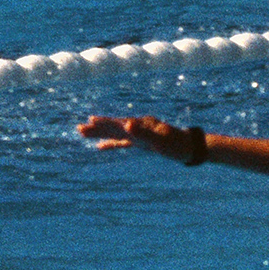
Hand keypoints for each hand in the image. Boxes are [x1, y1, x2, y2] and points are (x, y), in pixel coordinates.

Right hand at [79, 115, 204, 162]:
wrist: (190, 147)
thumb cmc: (176, 144)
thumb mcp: (160, 140)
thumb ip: (143, 132)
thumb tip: (127, 124)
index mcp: (140, 126)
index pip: (118, 125)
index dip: (104, 124)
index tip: (88, 122)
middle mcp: (138, 127)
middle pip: (113, 127)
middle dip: (96, 128)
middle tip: (78, 129)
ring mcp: (138, 134)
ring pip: (115, 133)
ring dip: (100, 133)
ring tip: (83, 133)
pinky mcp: (141, 142)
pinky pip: (122, 142)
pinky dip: (111, 143)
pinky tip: (99, 147)